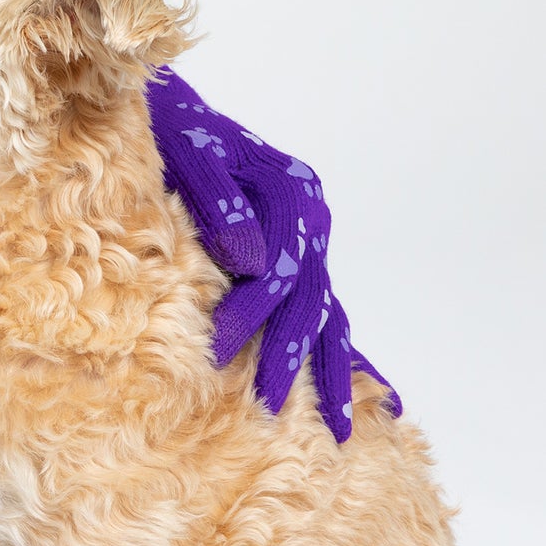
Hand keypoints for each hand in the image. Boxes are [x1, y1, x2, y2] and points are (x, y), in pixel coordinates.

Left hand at [145, 68, 399, 441]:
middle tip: (270, 406)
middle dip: (291, 357)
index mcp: (293, 193)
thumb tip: (251, 261)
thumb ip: (219, 201)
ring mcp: (308, 242)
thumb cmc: (178, 132)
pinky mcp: (296, 258)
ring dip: (328, 370)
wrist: (177, 115)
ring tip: (342, 431)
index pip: (278, 271)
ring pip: (327, 314)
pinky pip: (324, 313)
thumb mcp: (191, 154)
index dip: (249, 314)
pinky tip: (368, 397)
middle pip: (309, 300)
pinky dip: (342, 354)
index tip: (216, 351)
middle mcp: (310, 221)